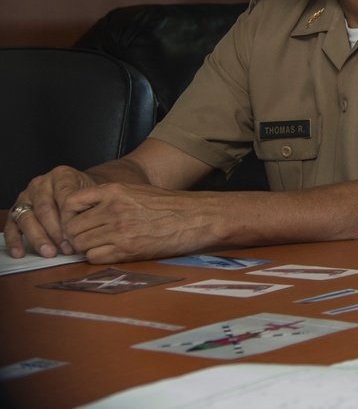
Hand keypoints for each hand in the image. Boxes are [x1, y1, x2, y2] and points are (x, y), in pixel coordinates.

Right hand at [4, 165, 94, 258]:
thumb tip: (90, 224)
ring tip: (49, 252)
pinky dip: (14, 241)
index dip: (69, 218)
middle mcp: (40, 184)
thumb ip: (91, 204)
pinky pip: (11, 227)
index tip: (76, 234)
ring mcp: (26, 197)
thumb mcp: (94, 192)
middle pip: (44, 209)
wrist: (79, 188)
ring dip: (38, 238)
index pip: (63, 197)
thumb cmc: (87, 193)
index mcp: (61, 175)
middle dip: (55, 232)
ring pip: (27, 219)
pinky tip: (19, 253)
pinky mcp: (16, 211)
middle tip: (66, 248)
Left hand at [60, 183, 212, 263]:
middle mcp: (114, 208)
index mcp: (116, 190)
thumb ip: (110, 198)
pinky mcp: (127, 249)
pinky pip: (94, 257)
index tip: (76, 221)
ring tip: (100, 245)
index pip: (71, 202)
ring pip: (81, 244)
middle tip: (87, 238)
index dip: (69, 215)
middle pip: (73, 227)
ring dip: (86, 247)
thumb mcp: (137, 191)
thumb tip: (84, 214)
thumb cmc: (170, 206)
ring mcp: (120, 229)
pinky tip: (110, 252)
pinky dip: (97, 257)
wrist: (197, 217)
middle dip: (76, 235)